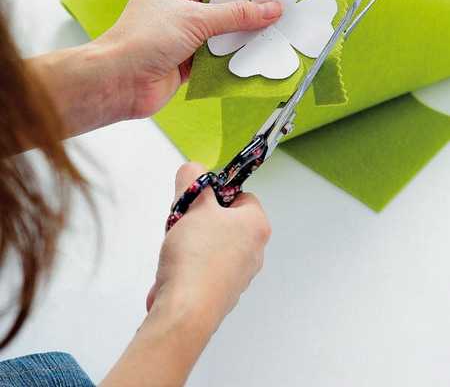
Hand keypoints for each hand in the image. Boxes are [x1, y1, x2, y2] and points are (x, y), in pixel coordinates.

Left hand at [97, 0, 281, 118]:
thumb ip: (236, 15)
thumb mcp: (195, 19)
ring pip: (221, 26)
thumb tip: (270, 8)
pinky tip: (255, 52)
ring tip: (274, 25)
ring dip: (242, 29)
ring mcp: (183, 31)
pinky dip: (233, 53)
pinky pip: (217, 52)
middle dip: (246, 0)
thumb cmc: (142, 40)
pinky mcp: (188, 58)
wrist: (119, 83)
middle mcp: (177, 3)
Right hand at [146, 161, 270, 331]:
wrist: (185, 313)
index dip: (215, 194)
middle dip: (197, 219)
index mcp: (257, 226)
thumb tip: (193, 169)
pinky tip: (172, 272)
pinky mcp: (222, 294)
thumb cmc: (196, 256)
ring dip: (188, 242)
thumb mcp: (193, 204)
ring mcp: (239, 276)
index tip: (195, 200)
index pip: (239, 195)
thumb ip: (193, 179)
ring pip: (210, 244)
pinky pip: (202, 268)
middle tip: (182, 223)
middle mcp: (255, 251)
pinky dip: (186, 266)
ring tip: (176, 249)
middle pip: (222, 220)